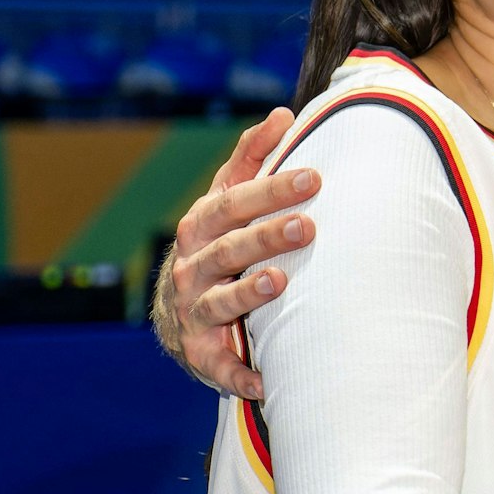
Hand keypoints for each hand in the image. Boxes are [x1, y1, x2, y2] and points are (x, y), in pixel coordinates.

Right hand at [151, 107, 316, 397]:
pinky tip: (267, 381)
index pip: (235, 202)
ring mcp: (194, 312)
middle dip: (266, 236)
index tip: (314, 177)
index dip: (272, 189)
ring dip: (249, 294)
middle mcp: (193, 268)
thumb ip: (252, 159)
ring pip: (220, 302)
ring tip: (279, 282)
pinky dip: (241, 375)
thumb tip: (284, 113)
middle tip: (306, 225)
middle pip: (229, 249)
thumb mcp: (227, 200)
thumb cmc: (218, 243)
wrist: (178, 311)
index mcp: (202, 226)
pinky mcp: (202, 354)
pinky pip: (221, 367)